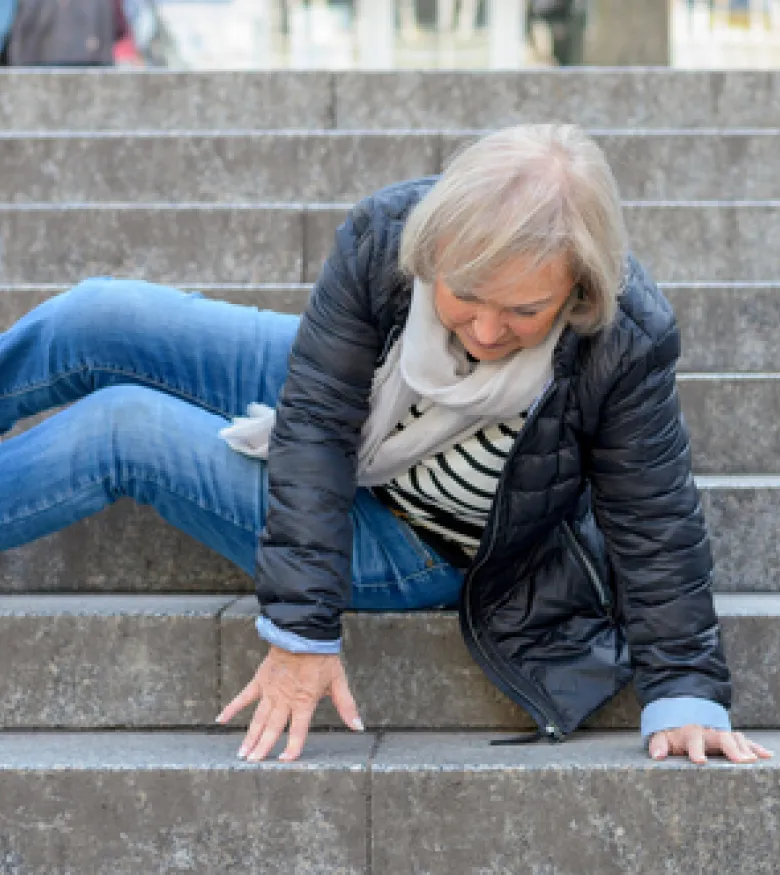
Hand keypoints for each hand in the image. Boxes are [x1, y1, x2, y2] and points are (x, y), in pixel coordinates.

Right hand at [215, 646, 363, 761]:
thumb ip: (346, 706)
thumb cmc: (323, 657)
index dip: (292, 748)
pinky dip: (232, 708)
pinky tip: (221, 720)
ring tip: (241, 754)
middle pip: (272, 728)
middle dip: (263, 748)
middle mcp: (285, 700)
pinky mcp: (260, 680)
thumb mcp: (338, 682)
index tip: (285, 761)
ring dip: (249, 736)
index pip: (297, 731)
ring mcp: (270, 690)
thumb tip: (359, 726)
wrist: (304, 633)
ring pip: (258, 718)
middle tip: (252, 764)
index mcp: (304, 702)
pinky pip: (244, 696)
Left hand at [648, 725, 773, 764]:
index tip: (700, 761)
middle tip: (740, 760)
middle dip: (730, 748)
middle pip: (721, 737)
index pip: (693, 740)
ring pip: (735, 738)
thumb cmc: (672, 737)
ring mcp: (720, 735)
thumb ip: (658, 746)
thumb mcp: (662, 739)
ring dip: (745, 748)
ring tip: (754, 760)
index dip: (696, 750)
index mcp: (689, 734)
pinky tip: (767, 756)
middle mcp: (707, 732)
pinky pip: (744, 741)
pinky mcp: (730, 739)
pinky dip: (755, 747)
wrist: (682, 722)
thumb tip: (657, 756)